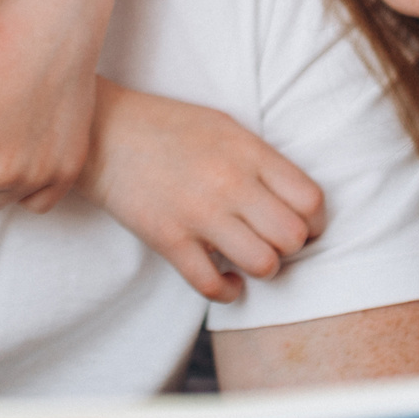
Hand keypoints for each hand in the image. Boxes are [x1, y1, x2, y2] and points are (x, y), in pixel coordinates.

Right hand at [80, 82, 323, 301]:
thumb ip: (261, 161)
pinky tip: (226, 280)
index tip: (304, 226)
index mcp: (248, 151)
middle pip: (293, 237)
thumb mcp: (223, 126)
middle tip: (273, 241)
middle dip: (290, 246)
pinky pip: (213, 285)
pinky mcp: (168, 238)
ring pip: (263, 264)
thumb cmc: (166, 126)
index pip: (311, 200)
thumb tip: (295, 202)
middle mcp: (230, 183)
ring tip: (248, 257)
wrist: (102, 132)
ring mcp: (199, 213)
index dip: (316, 222)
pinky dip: (227, 291)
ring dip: (261, 267)